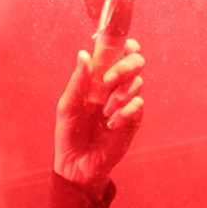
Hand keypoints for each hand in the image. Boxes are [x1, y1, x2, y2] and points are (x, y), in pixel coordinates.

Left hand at [54, 41, 145, 196]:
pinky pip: (138, 105)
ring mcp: (126, 102)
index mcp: (98, 78)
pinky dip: (125, 112)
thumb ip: (78, 81)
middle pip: (136, 62)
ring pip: (138, 83)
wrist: (76, 164)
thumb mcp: (68, 106)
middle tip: (108, 80)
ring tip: (104, 112)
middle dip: (125, 66)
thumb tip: (84, 54)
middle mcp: (115, 87)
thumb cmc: (69, 133)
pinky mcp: (133, 120)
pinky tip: (110, 124)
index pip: (117, 52)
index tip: (117, 44)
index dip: (122, 43)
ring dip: (120, 94)